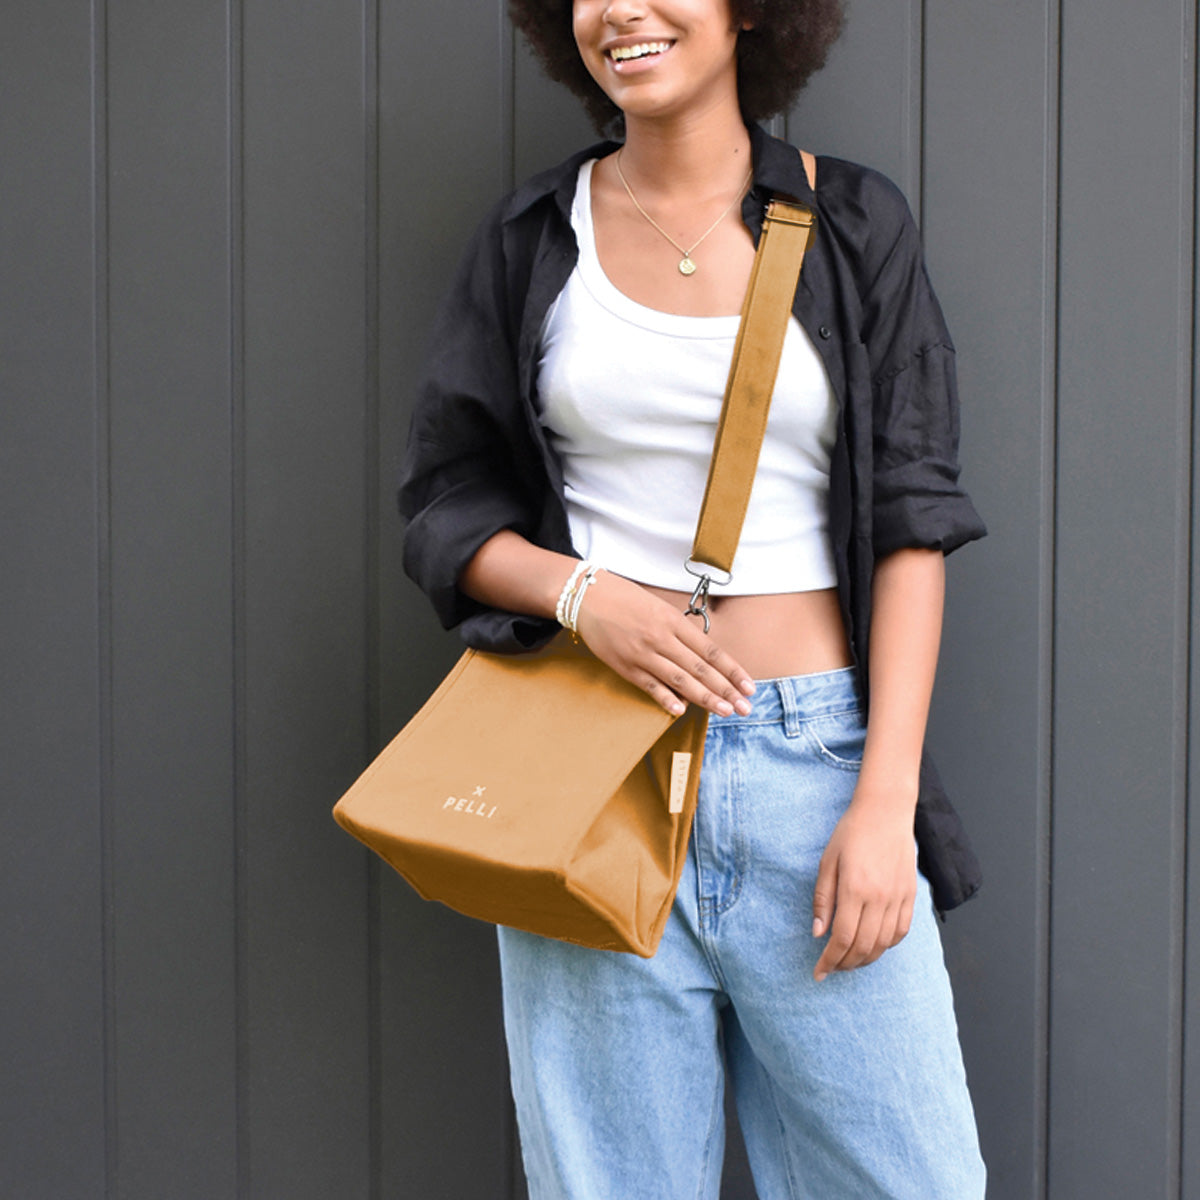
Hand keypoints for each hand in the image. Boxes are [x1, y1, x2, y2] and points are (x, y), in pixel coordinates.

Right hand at [574, 571, 754, 717]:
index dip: (732, 670)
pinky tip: (682, 711)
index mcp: (673, 621)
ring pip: (680, 680)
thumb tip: (701, 657)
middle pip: (701, 668)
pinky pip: (650, 685)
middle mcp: (662, 638)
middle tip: (745, 708)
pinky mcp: (625, 665)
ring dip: (705, 698)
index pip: (710, 650)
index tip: (749, 686)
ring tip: (724, 711)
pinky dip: (666, 698)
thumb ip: (679, 631)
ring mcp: (643, 653)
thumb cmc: (626, 599)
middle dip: (726, 690)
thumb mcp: (659, 608)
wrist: (588, 597)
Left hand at [811, 791, 917, 981]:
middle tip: (831, 968)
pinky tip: (874, 946)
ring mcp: (898, 898)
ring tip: (849, 961)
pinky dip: (887, 946)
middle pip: (863, 947)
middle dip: (844, 964)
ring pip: (883, 944)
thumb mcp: (827, 861)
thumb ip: (823, 899)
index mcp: (855, 889)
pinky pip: (901, 932)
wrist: (886, 812)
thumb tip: (818, 934)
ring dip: (865, 959)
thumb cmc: (851, 832)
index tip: (818, 973)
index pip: (841, 938)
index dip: (829, 961)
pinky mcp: (911, 896)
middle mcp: (879, 898)